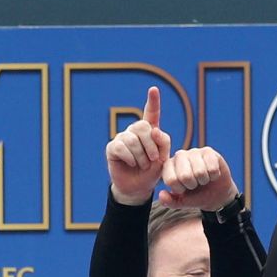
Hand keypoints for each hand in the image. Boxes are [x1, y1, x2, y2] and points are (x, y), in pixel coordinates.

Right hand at [106, 86, 170, 204]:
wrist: (139, 187)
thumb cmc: (153, 171)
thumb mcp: (164, 158)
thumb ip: (163, 143)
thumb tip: (154, 129)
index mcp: (150, 131)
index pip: (151, 113)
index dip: (153, 101)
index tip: (154, 89)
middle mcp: (135, 131)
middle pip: (143, 126)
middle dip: (151, 146)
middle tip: (153, 160)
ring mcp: (122, 138)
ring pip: (133, 139)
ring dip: (142, 156)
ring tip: (143, 165)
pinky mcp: (112, 147)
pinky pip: (121, 147)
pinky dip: (130, 159)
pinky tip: (131, 164)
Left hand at [158, 146, 239, 210]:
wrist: (216, 194)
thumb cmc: (195, 195)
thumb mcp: (181, 202)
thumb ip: (169, 201)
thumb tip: (162, 195)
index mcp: (168, 166)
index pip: (172, 180)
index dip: (181, 189)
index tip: (184, 188)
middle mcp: (179, 156)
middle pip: (185, 176)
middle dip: (193, 185)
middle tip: (195, 184)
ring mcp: (194, 152)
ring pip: (200, 172)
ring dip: (204, 180)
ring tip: (203, 178)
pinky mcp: (208, 151)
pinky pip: (212, 168)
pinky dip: (214, 176)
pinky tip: (211, 173)